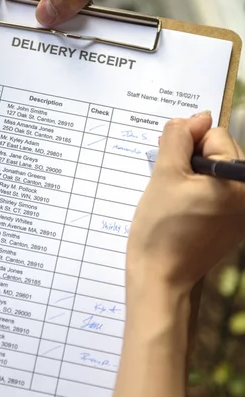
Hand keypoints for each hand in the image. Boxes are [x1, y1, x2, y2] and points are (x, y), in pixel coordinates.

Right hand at [127, 113, 244, 293]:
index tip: (169, 169)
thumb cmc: (161, 230)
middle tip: (170, 187)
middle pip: (219, 152)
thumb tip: (197, 117)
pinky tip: (181, 209)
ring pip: (215, 172)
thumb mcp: (164, 175)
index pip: (215, 136)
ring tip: (174, 201)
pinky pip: (217, 192)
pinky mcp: (233, 224)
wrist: (161, 279)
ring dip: (192, 177)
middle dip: (191, 161)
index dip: (186, 146)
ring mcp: (243, 212)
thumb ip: (180, 138)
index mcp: (240, 181)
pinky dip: (198, 193)